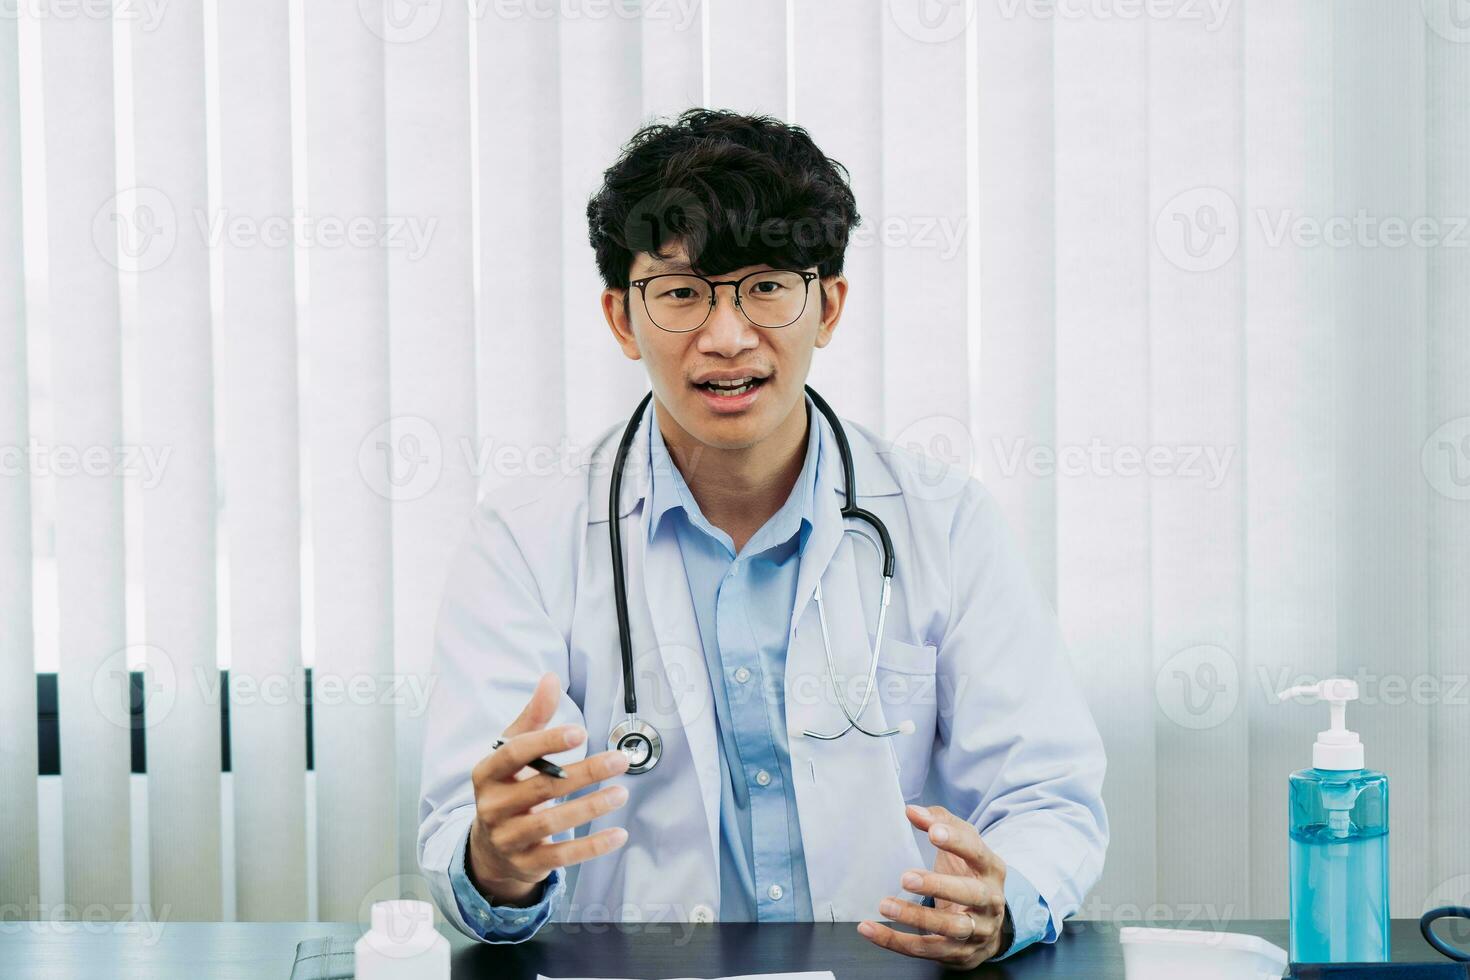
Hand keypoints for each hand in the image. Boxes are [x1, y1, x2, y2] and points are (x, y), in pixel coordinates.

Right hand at [467, 672, 630, 904]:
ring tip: (621, 793)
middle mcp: (492, 808)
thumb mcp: (513, 752)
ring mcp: (508, 838)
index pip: (514, 754)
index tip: (580, 732)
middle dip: (584, 773)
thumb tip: (550, 678)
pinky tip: (619, 834)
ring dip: (590, 807)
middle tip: (619, 760)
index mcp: (487, 774)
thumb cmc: (508, 787)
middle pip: (541, 787)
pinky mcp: (528, 863)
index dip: (546, 743)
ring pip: (551, 823)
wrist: (489, 847)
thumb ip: (533, 717)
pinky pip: (562, 856)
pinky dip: (592, 846)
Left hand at [856, 804, 1009, 968]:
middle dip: (938, 885)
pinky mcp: (958, 954)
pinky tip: (871, 929)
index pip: (977, 853)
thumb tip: (911, 811)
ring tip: (885, 905)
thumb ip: (940, 823)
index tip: (933, 831)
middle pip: (970, 894)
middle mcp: (990, 901)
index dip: (957, 842)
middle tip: (906, 877)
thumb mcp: (963, 846)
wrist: (989, 925)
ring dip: (916, 917)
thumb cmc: (969, 875)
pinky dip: (895, 941)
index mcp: (991, 869)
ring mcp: (977, 931)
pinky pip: (925, 950)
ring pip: (949, 928)